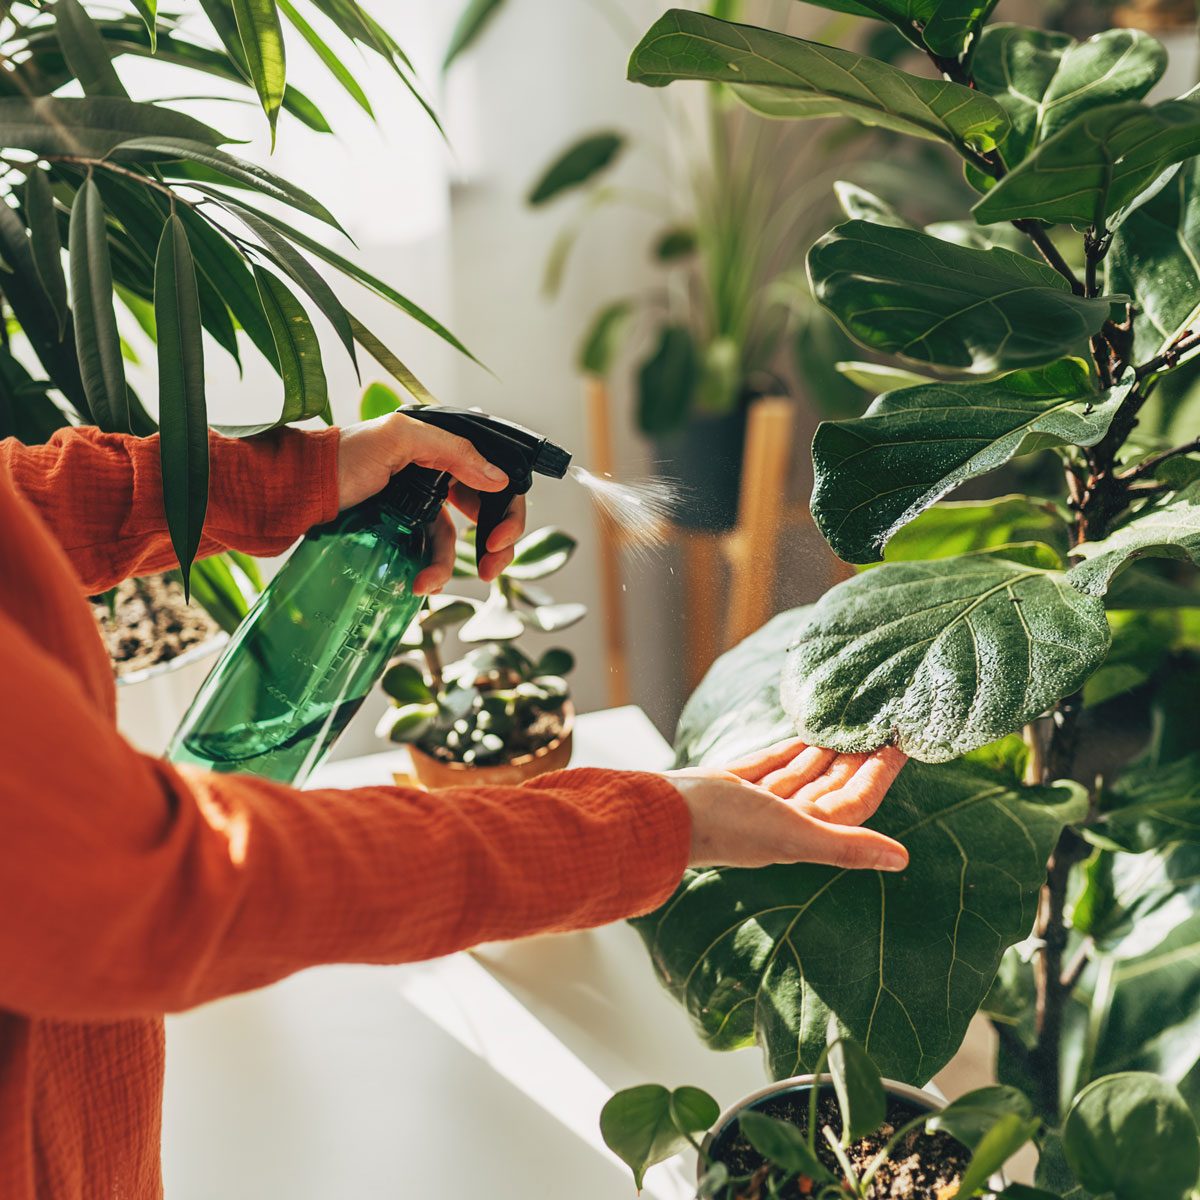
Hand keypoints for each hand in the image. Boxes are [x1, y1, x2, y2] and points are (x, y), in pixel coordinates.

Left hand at [337, 411, 525, 592]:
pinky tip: (419, 583)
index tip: (498, 540)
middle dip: (494, 546)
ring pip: (453, 540)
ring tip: (428, 583)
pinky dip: (428, 571)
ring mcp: (418, 505)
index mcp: (442, 448)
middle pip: (484, 514)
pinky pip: (426, 552)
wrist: (297, 487)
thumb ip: (452, 450)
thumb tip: (499, 479)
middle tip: (491, 569)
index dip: (506, 511)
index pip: (495, 479)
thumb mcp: (399, 438)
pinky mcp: (399, 529)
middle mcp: (436, 476)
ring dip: (448, 566)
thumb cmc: (342, 456)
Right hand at [665, 737, 908, 870]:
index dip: (878, 774)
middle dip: (857, 759)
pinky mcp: (733, 783)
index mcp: (804, 833)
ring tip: (852, 725)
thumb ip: (847, 847)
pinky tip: (806, 734)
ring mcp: (758, 801)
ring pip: (804, 772)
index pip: (854, 800)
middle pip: (832, 785)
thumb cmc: (729, 827)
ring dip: (828, 751)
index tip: (900, 746)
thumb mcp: (795, 835)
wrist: (666, 814)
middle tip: (882, 727)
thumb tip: (901, 860)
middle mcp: (785, 819)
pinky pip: (772, 762)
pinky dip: (792, 748)